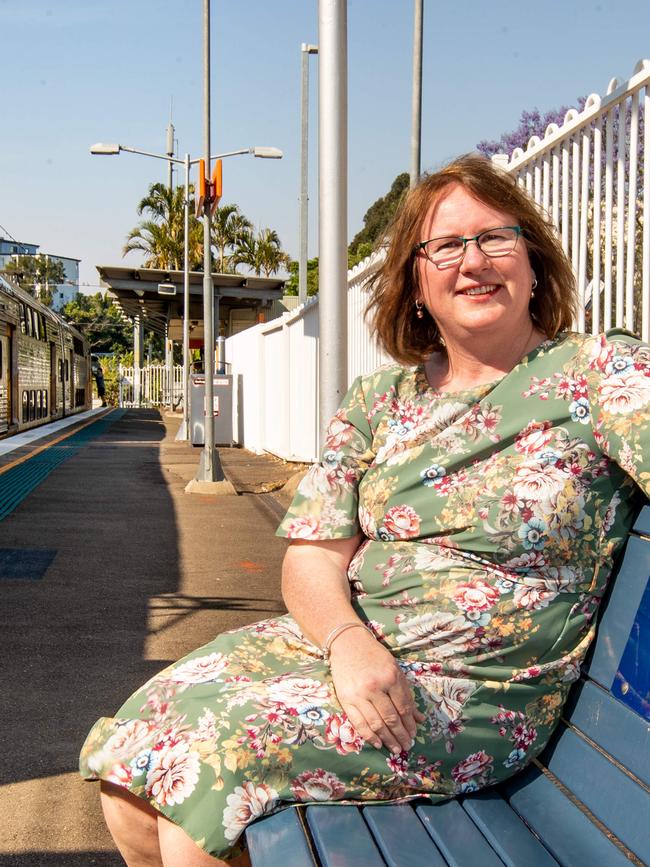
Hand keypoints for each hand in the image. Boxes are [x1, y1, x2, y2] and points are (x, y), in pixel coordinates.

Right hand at [328, 628, 425, 753]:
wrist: (347, 642)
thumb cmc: (374, 655)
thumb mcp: (395, 669)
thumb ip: (406, 694)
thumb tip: (419, 718)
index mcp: (390, 677)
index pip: (403, 708)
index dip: (410, 724)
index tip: (414, 734)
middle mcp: (375, 687)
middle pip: (391, 719)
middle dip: (401, 735)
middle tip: (407, 746)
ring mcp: (359, 694)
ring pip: (376, 724)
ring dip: (387, 739)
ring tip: (395, 749)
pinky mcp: (345, 699)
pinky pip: (359, 723)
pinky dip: (369, 736)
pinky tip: (377, 744)